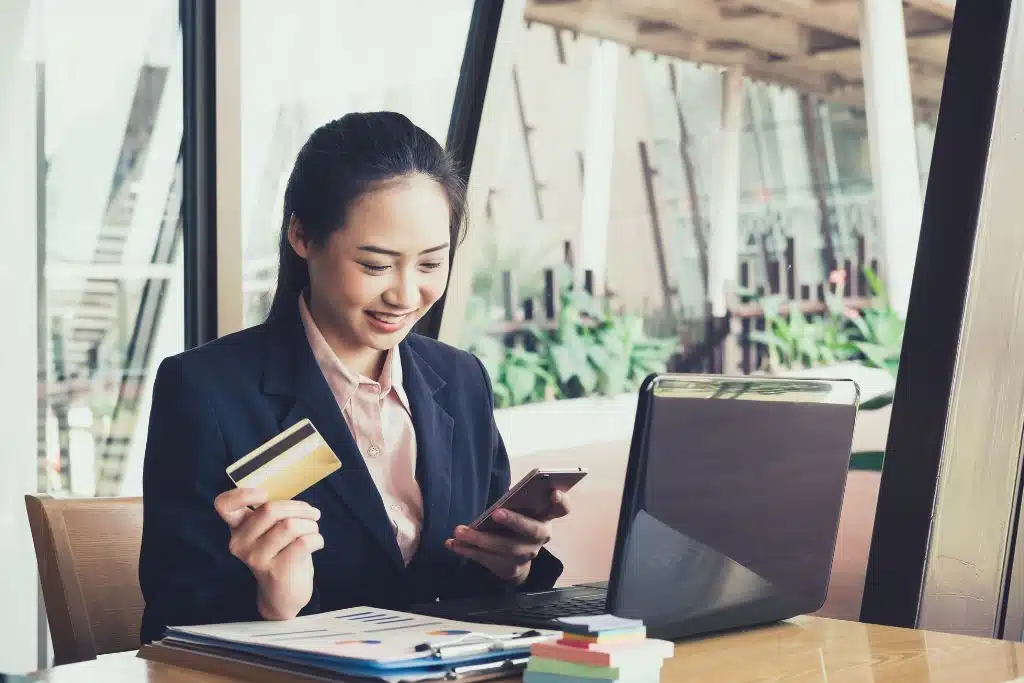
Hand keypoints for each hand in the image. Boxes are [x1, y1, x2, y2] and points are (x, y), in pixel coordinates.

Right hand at [213, 487, 323, 619]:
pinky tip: (316, 543)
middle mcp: (241, 543)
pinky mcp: (275, 570)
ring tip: (313, 530)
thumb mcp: (271, 531)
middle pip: (270, 510)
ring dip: (310, 524)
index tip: (264, 494)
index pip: (224, 505)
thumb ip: (273, 512)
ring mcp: (256, 558)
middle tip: (313, 514)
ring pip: (290, 525)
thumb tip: (292, 488)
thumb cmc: (281, 553)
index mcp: (238, 528)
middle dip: (299, 508)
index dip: (242, 494)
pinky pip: (303, 542)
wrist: (284, 594)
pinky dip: (316, 538)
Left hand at [446, 489, 570, 584]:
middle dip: (514, 521)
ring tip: (459, 531)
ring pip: (505, 547)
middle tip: (495, 512)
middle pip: (532, 530)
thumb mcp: (519, 509)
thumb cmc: (515, 522)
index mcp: (546, 516)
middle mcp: (541, 537)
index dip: (560, 500)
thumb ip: (517, 499)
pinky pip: (488, 560)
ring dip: (480, 539)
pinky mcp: (509, 569)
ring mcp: (526, 555)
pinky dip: (468, 551)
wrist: (514, 558)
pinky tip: (452, 544)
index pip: (562, 509)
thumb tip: (509, 490)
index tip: (552, 491)